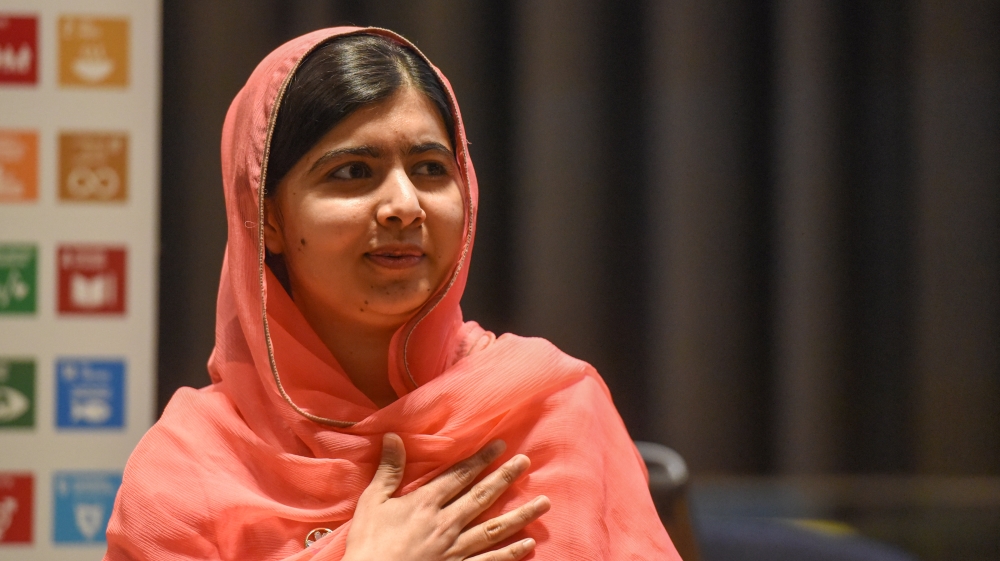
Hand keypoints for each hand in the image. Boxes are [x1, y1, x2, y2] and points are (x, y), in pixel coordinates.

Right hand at [342, 434, 549, 560]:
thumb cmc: (369, 544)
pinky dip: (510, 553)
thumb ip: (388, 470)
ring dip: (521, 514)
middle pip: (482, 496)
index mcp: (425, 504)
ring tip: (544, 503)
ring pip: (494, 528)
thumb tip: (394, 436)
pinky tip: (528, 544)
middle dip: (505, 478)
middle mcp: (446, 523)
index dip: (481, 459)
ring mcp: (455, 549)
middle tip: (526, 462)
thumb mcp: (372, 503)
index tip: (501, 445)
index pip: (459, 475)